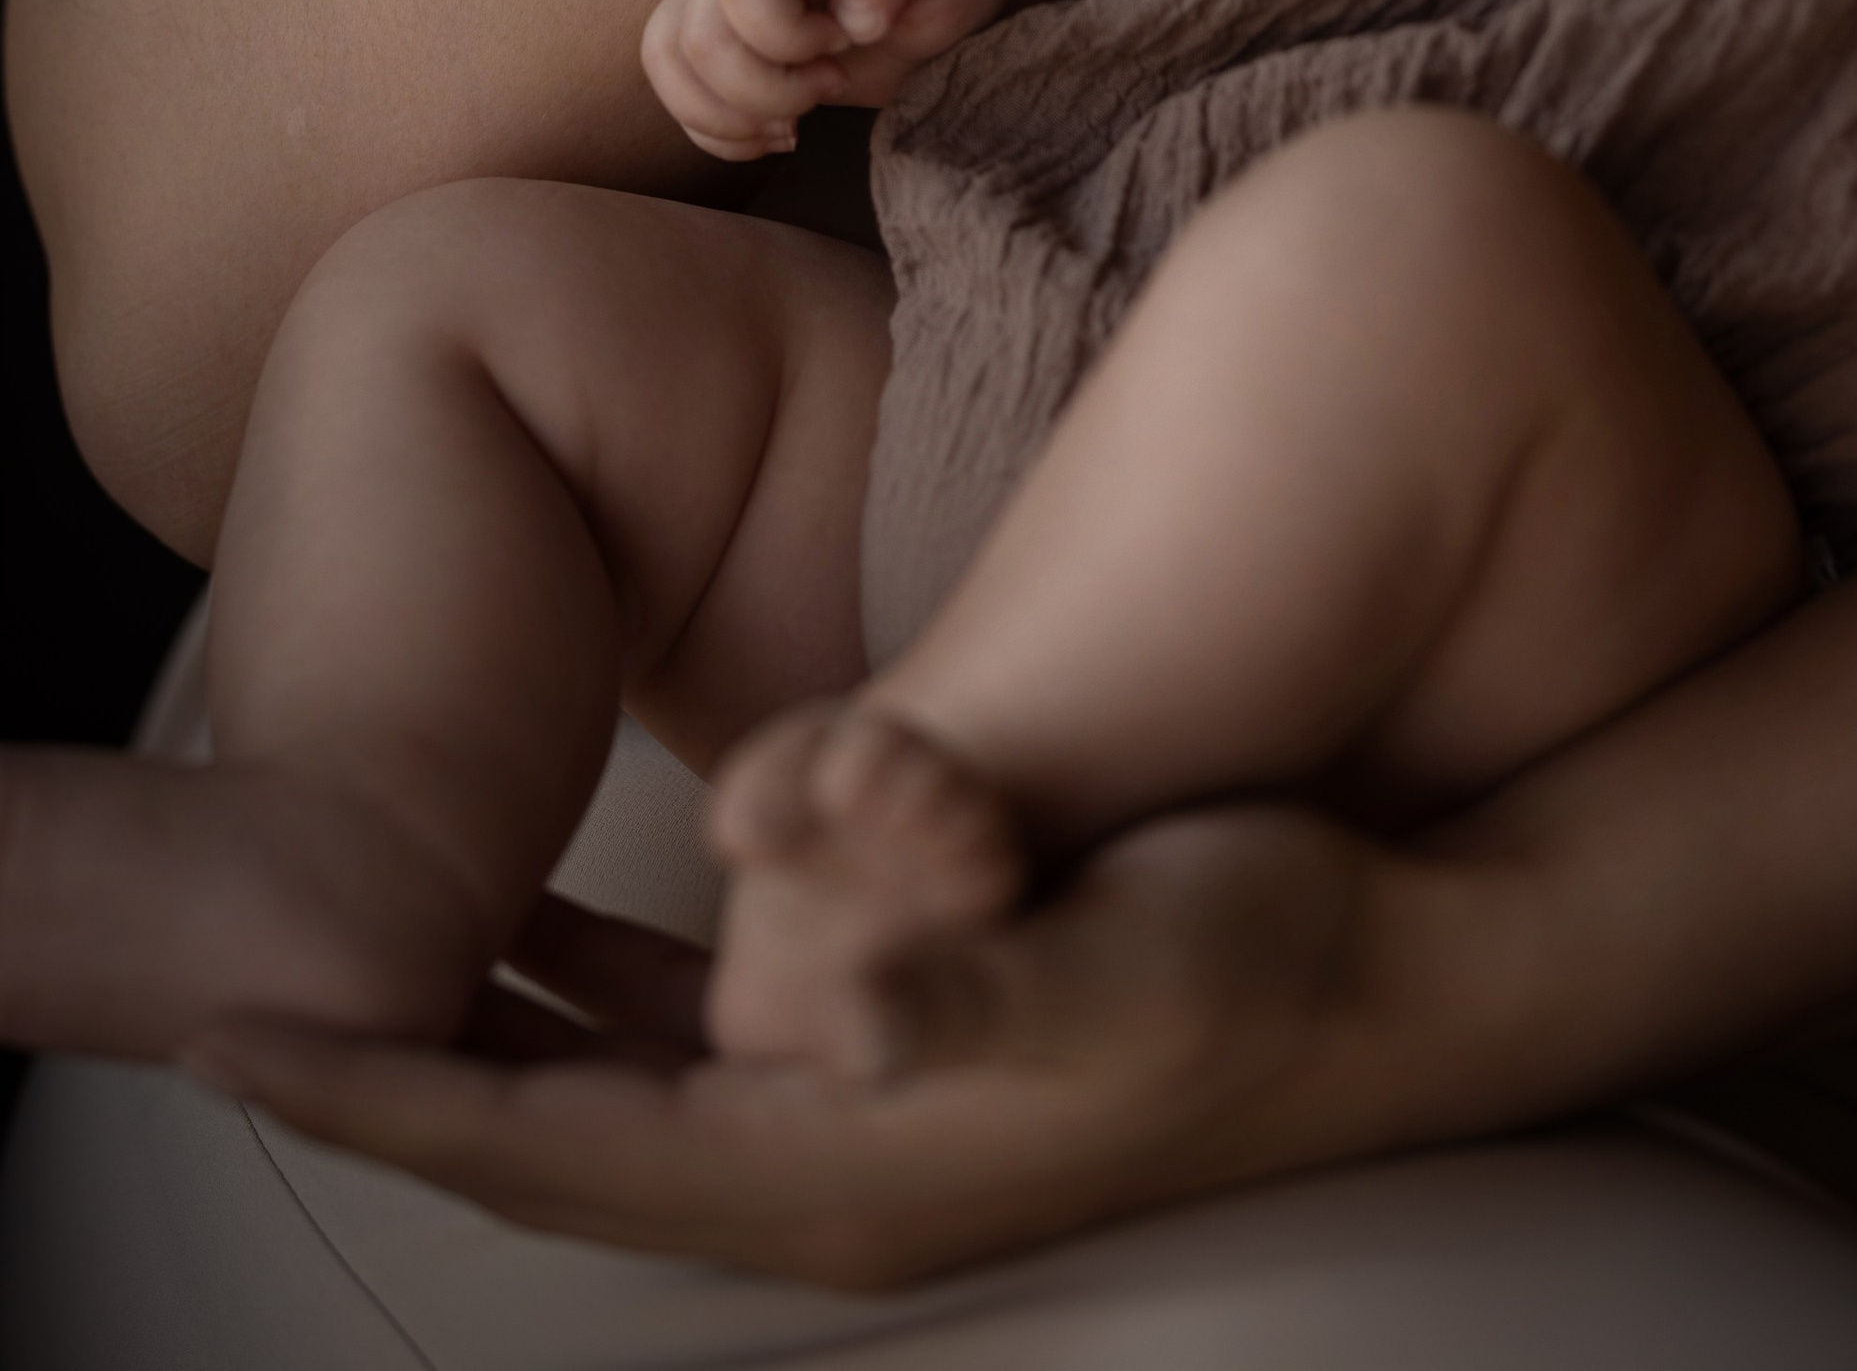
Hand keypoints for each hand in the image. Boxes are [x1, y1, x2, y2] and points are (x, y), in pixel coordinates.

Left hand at [184, 812, 1387, 1286]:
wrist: (1392, 972)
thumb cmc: (1260, 962)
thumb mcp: (1125, 962)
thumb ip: (971, 986)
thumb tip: (828, 1009)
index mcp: (835, 1163)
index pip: (551, 1149)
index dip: (384, 1095)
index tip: (229, 1037)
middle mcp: (820, 1158)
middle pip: (543, 1138)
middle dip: (389, 1078)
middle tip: (232, 1006)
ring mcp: (854, 1111)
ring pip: (602, 1089)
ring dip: (478, 1041)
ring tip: (354, 966)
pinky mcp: (893, 1046)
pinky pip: (685, 1034)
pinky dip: (591, 996)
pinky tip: (552, 928)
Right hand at [641, 0, 1012, 160]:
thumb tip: (852, 14)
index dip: (789, 37)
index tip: (851, 40)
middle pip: (691, 39)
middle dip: (761, 90)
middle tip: (832, 84)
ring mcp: (718, 2)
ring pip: (667, 65)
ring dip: (728, 117)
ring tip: (795, 120)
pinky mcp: (719, 48)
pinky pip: (679, 98)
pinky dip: (722, 134)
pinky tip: (779, 130)